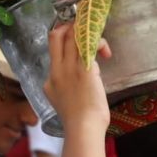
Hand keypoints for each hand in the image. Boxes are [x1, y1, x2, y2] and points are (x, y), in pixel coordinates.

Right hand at [44, 20, 109, 141]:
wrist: (83, 128)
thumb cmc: (77, 121)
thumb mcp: (61, 103)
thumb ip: (62, 89)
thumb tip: (72, 83)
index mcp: (49, 80)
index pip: (52, 51)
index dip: (64, 40)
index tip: (77, 42)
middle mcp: (57, 70)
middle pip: (57, 36)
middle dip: (71, 27)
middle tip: (87, 32)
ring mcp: (70, 68)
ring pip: (74, 36)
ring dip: (88, 34)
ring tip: (102, 46)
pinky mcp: (85, 69)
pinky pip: (90, 44)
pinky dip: (99, 43)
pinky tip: (106, 53)